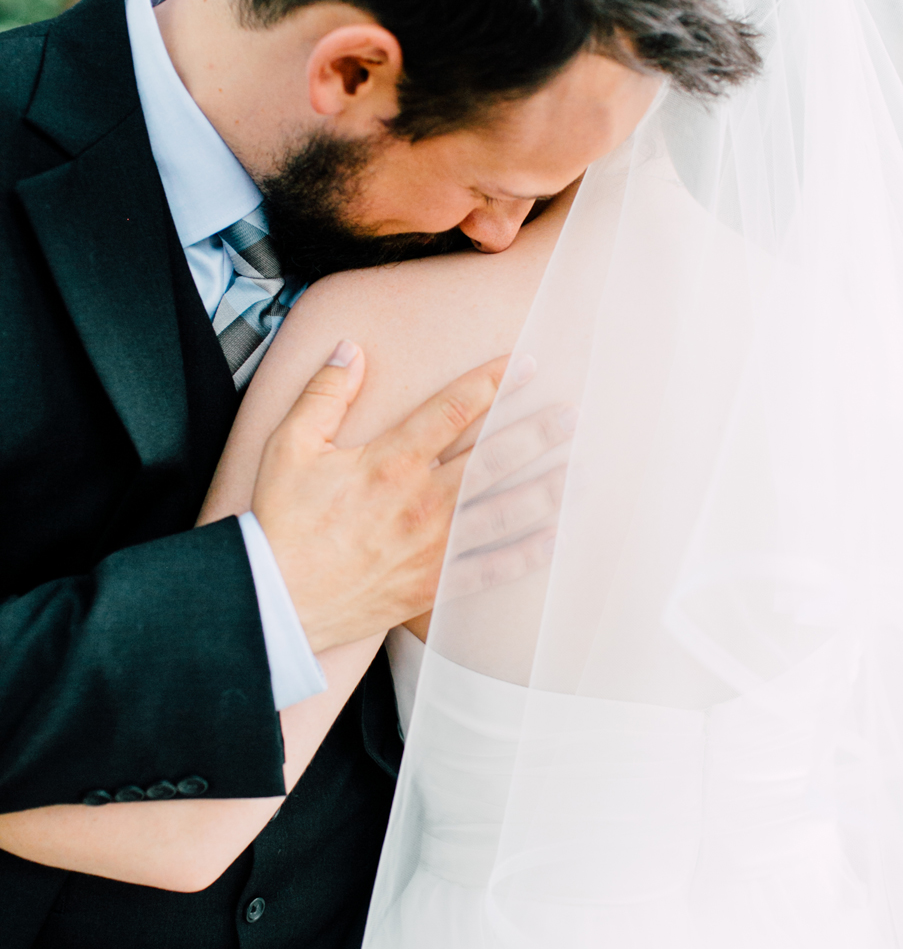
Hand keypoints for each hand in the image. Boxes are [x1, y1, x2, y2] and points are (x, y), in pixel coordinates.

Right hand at [252, 341, 570, 651]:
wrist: (274, 600)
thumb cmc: (280, 521)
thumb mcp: (289, 446)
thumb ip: (325, 394)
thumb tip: (350, 349)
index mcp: (389, 461)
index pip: (452, 409)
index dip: (492, 382)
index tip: (524, 362)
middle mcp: (421, 501)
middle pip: (493, 460)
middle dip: (537, 434)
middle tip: (573, 416)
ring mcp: (432, 547)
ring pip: (503, 513)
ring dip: (547, 490)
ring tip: (583, 471)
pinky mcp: (432, 586)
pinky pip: (489, 569)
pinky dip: (526, 555)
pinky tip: (556, 538)